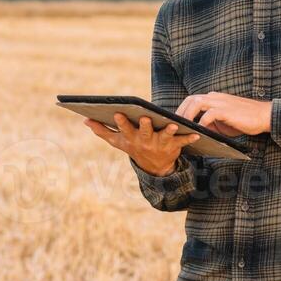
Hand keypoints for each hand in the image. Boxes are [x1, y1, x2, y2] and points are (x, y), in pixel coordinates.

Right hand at [83, 113, 198, 176]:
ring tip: (171, 125)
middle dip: (145, 126)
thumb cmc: (134, 147)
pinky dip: (189, 138)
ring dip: (168, 131)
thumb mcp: (118, 142)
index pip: (124, 129)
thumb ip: (102, 131)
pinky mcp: (174, 145)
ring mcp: (160, 144)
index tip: (118, 113)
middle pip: (144, 132)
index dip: (121, 122)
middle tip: (145, 118)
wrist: (155, 167)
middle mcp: (145, 141)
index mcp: (131, 138)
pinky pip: (182, 141)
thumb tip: (85, 120)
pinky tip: (196, 133)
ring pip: (164, 136)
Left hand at [176, 92, 271, 136]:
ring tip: (183, 127)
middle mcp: (215, 97)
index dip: (181, 109)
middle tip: (173, 125)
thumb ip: (210, 124)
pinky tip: (200, 131)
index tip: (174, 120)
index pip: (192, 100)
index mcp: (213, 99)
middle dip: (180, 111)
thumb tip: (196, 132)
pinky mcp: (226, 110)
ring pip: (197, 103)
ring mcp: (220, 102)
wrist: (263, 116)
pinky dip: (202, 122)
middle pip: (191, 99)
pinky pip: (209, 114)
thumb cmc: (244, 120)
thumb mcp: (223, 122)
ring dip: (188, 115)